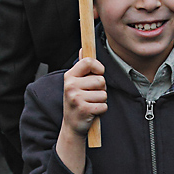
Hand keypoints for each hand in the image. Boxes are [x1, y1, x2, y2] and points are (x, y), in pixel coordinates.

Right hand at [56, 56, 106, 173]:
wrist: (71, 125)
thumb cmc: (77, 101)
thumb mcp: (76, 83)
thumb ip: (82, 67)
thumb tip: (83, 48)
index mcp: (69, 76)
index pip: (89, 61)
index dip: (98, 67)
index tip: (98, 73)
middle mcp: (71, 86)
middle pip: (100, 80)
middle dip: (101, 88)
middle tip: (91, 95)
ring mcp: (76, 98)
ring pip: (103, 94)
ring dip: (101, 100)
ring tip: (91, 104)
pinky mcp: (84, 110)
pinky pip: (104, 105)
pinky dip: (102, 110)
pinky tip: (92, 112)